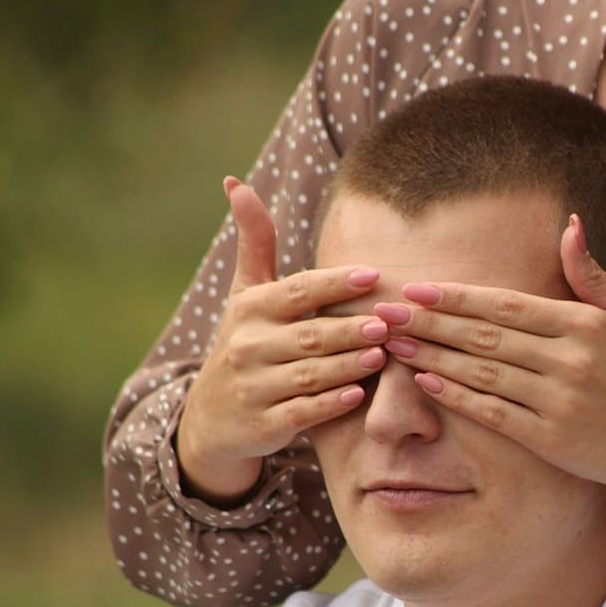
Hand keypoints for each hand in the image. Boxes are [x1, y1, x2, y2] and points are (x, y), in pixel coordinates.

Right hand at [176, 178, 387, 503]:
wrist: (212, 420)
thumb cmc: (245, 344)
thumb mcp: (245, 294)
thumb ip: (255, 243)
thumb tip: (237, 182)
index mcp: (250, 309)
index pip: (297, 291)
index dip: (335, 283)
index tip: (374, 274)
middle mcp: (248, 346)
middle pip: (309, 333)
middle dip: (352, 327)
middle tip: (393, 320)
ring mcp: (254, 387)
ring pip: (308, 373)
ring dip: (347, 363)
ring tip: (384, 353)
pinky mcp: (262, 424)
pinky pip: (300, 413)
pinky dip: (328, 404)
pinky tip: (357, 395)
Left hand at [375, 214, 605, 496]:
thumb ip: (593, 274)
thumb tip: (570, 224)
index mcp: (584, 324)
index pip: (507, 305)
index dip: (458, 296)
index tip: (418, 288)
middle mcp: (569, 360)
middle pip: (486, 336)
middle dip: (432, 322)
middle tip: (387, 311)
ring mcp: (558, 401)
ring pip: (483, 373)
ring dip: (434, 356)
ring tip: (396, 343)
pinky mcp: (551, 438)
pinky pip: (494, 413)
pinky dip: (457, 396)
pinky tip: (427, 381)